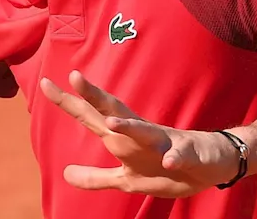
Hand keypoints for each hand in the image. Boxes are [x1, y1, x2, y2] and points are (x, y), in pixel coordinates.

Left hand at [41, 71, 241, 197]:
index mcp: (125, 138)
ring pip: (146, 131)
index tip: (45, 84)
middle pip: (114, 111)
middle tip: (74, 78)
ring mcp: (165, 142)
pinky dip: (174, 157)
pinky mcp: (187, 155)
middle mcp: (141, 133)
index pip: (92, 116)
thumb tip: (65, 174)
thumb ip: (96, 177)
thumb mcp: (126, 179)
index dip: (69, 102)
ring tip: (111, 123)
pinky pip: (180, 155)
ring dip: (129, 127)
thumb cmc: (166, 167)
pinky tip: (168, 161)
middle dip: (95, 97)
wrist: (212, 164)